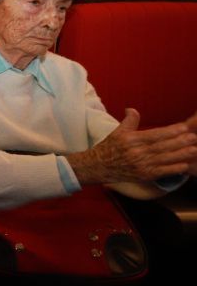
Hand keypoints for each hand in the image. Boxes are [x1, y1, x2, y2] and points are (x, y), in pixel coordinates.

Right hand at [66, 109, 196, 184]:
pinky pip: (161, 172)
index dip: (169, 132)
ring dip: (180, 155)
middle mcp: (136, 153)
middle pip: (161, 147)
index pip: (154, 135)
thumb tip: (132, 109)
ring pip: (164, 159)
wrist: (97, 167)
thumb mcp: (117, 132)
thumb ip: (129, 121)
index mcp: (130, 140)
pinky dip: (173, 169)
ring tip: (194, 150)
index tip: (183, 128)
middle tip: (194, 137)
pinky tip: (185, 165)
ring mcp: (140, 165)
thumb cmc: (108, 148)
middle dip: (179, 142)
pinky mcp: (143, 175)